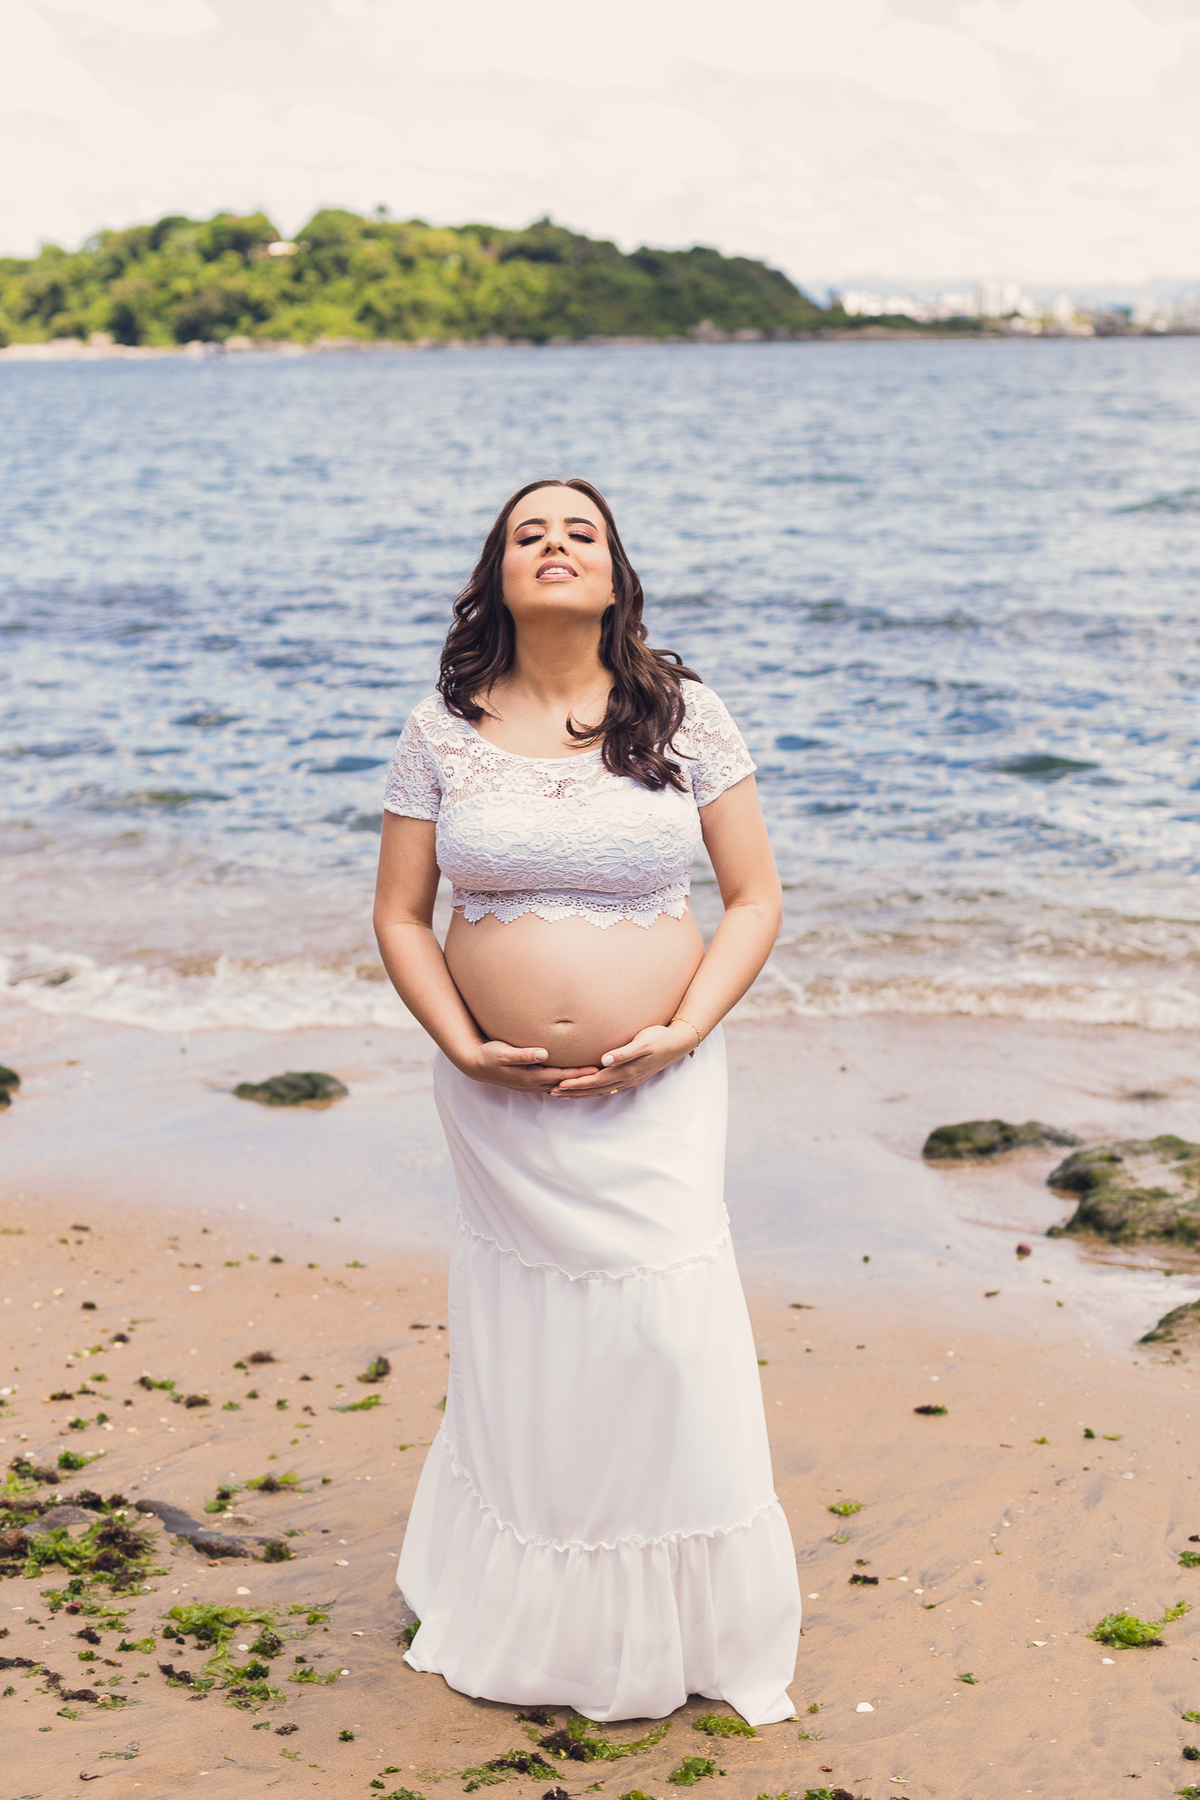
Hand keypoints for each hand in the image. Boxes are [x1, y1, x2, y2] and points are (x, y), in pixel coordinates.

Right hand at [461, 1040, 599, 1092]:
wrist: (475, 1064)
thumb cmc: (489, 1055)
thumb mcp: (503, 1053)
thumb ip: (523, 1054)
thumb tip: (542, 1053)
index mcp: (530, 1076)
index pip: (560, 1076)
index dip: (578, 1073)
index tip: (595, 1069)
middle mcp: (533, 1083)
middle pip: (564, 1082)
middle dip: (582, 1079)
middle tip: (603, 1074)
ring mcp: (531, 1083)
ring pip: (559, 1084)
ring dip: (575, 1082)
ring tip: (593, 1078)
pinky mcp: (529, 1080)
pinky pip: (552, 1082)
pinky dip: (564, 1081)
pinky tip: (573, 1078)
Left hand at [552, 1021, 698, 1097]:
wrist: (678, 1043)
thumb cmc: (658, 1038)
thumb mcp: (642, 1042)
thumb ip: (623, 1052)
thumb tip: (605, 1061)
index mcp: (625, 1071)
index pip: (595, 1081)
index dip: (576, 1084)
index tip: (559, 1085)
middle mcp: (626, 1079)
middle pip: (594, 1089)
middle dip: (573, 1091)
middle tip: (551, 1093)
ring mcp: (629, 1080)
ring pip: (600, 1091)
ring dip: (581, 1093)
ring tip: (563, 1094)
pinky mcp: (631, 1077)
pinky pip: (608, 1088)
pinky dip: (594, 1090)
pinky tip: (587, 1090)